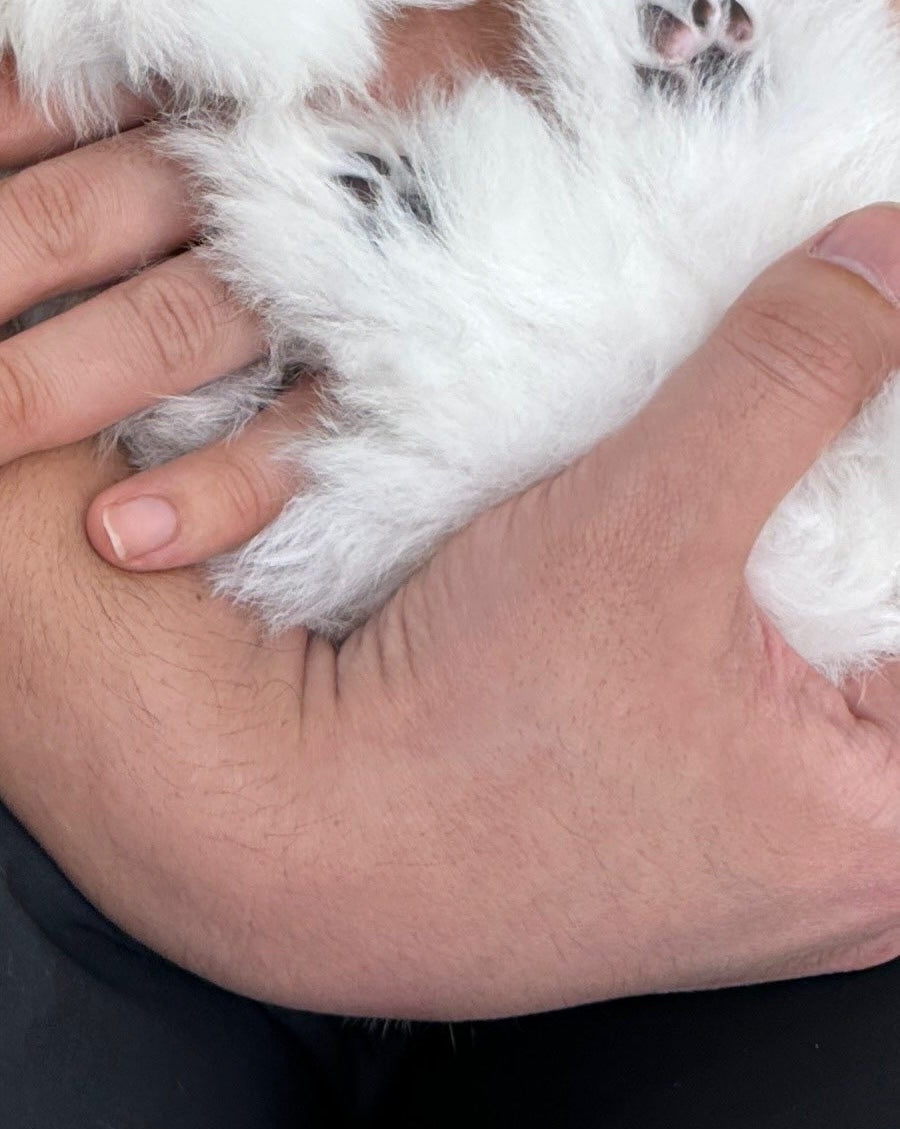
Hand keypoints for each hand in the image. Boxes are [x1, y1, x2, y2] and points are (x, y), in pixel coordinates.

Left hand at [0, 0, 518, 564]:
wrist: (610, 61)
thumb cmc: (361, 62)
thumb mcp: (223, 31)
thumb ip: (82, 66)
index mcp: (175, 64)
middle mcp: (237, 145)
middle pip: (43, 221)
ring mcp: (339, 238)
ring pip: (161, 320)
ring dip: (18, 393)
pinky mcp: (432, 331)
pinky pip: (326, 416)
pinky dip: (230, 478)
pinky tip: (119, 544)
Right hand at [169, 211, 899, 1013]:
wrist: (290, 836)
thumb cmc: (466, 736)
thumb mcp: (646, 525)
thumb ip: (788, 379)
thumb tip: (884, 260)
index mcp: (898, 827)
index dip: (890, 457)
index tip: (857, 362)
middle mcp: (856, 868)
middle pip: (885, 627)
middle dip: (845, 501)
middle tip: (810, 375)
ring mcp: (766, 860)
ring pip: (820, 651)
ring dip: (781, 536)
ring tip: (726, 442)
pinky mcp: (680, 831)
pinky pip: (750, 684)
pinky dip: (722, 585)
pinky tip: (666, 512)